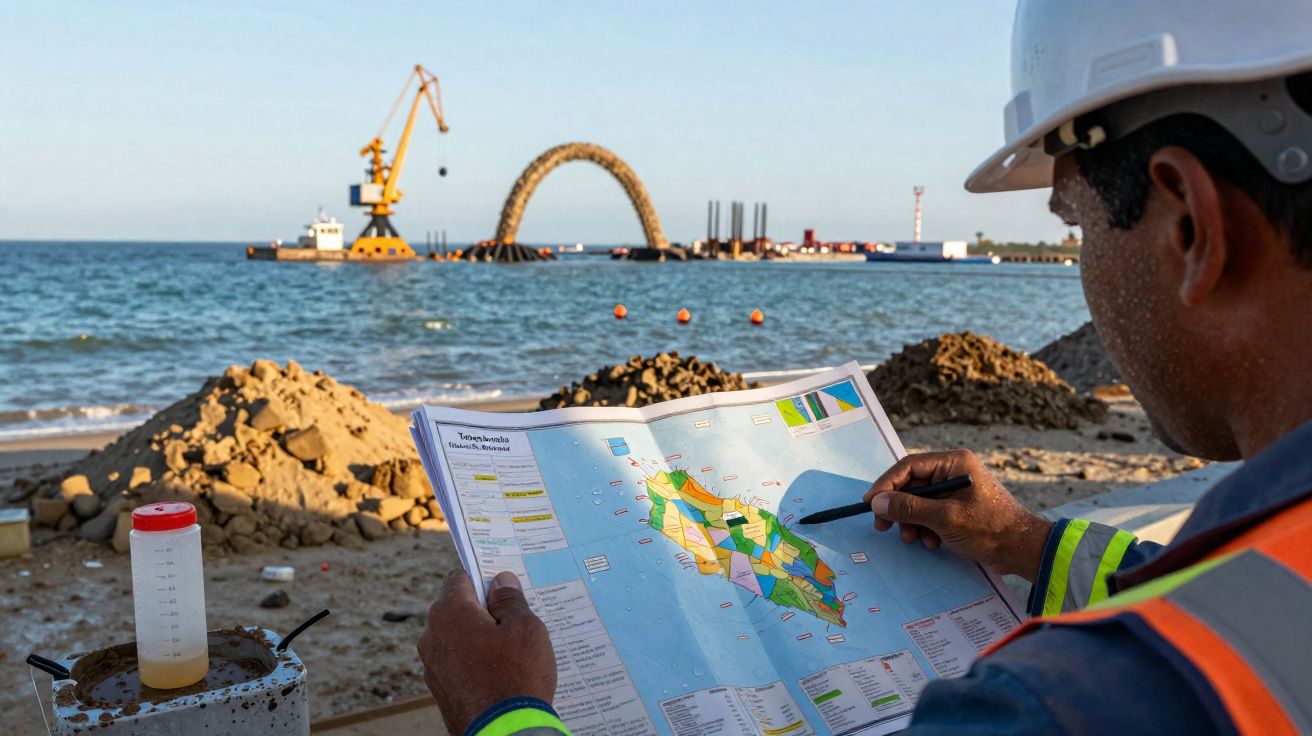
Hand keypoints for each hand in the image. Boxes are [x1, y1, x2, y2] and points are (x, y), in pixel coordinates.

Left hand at [417, 570, 556, 733]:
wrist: (504, 732)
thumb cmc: (516, 676)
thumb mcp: (526, 627)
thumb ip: (511, 599)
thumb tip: (501, 581)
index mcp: (448, 611)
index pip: (461, 577)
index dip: (485, 578)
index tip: (506, 587)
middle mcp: (431, 635)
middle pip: (459, 608)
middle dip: (485, 610)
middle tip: (516, 620)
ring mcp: (432, 664)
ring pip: (458, 636)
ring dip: (481, 637)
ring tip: (512, 651)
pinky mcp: (439, 689)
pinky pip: (458, 662)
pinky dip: (476, 661)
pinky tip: (501, 672)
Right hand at [862, 450, 1052, 579]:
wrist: (1023, 550)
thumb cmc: (990, 529)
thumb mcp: (945, 519)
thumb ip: (909, 509)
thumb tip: (877, 503)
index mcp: (954, 463)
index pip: (909, 466)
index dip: (886, 485)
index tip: (870, 503)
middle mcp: (954, 471)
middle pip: (912, 485)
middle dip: (899, 508)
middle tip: (883, 526)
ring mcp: (957, 490)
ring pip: (919, 502)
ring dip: (912, 522)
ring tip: (913, 539)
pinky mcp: (959, 507)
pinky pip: (931, 513)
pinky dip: (926, 528)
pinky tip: (931, 542)